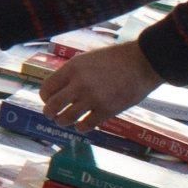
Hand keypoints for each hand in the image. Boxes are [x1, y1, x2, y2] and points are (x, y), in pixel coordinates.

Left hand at [40, 40, 162, 128]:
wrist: (142, 63)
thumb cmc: (115, 59)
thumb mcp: (87, 59)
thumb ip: (72, 73)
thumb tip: (58, 89)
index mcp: (72, 69)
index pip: (47, 89)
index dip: (45, 98)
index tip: (49, 100)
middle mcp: (79, 84)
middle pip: (52, 106)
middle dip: (49, 113)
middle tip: (52, 115)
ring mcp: (93, 98)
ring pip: (66, 118)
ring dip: (63, 122)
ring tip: (65, 121)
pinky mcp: (107, 110)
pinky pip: (86, 125)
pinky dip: (81, 127)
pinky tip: (82, 125)